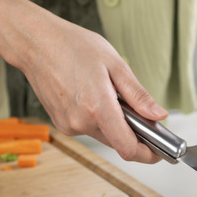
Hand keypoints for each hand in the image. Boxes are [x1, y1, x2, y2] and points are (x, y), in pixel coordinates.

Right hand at [20, 17, 166, 163]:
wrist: (36, 43)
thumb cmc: (73, 46)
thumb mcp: (115, 65)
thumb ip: (138, 95)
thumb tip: (159, 116)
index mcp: (97, 108)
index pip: (128, 148)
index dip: (148, 154)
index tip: (160, 152)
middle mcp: (80, 122)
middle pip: (118, 142)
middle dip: (134, 133)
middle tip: (140, 112)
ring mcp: (68, 125)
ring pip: (104, 136)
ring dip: (115, 124)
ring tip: (110, 94)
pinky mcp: (61, 124)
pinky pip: (89, 129)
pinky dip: (98, 119)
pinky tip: (93, 97)